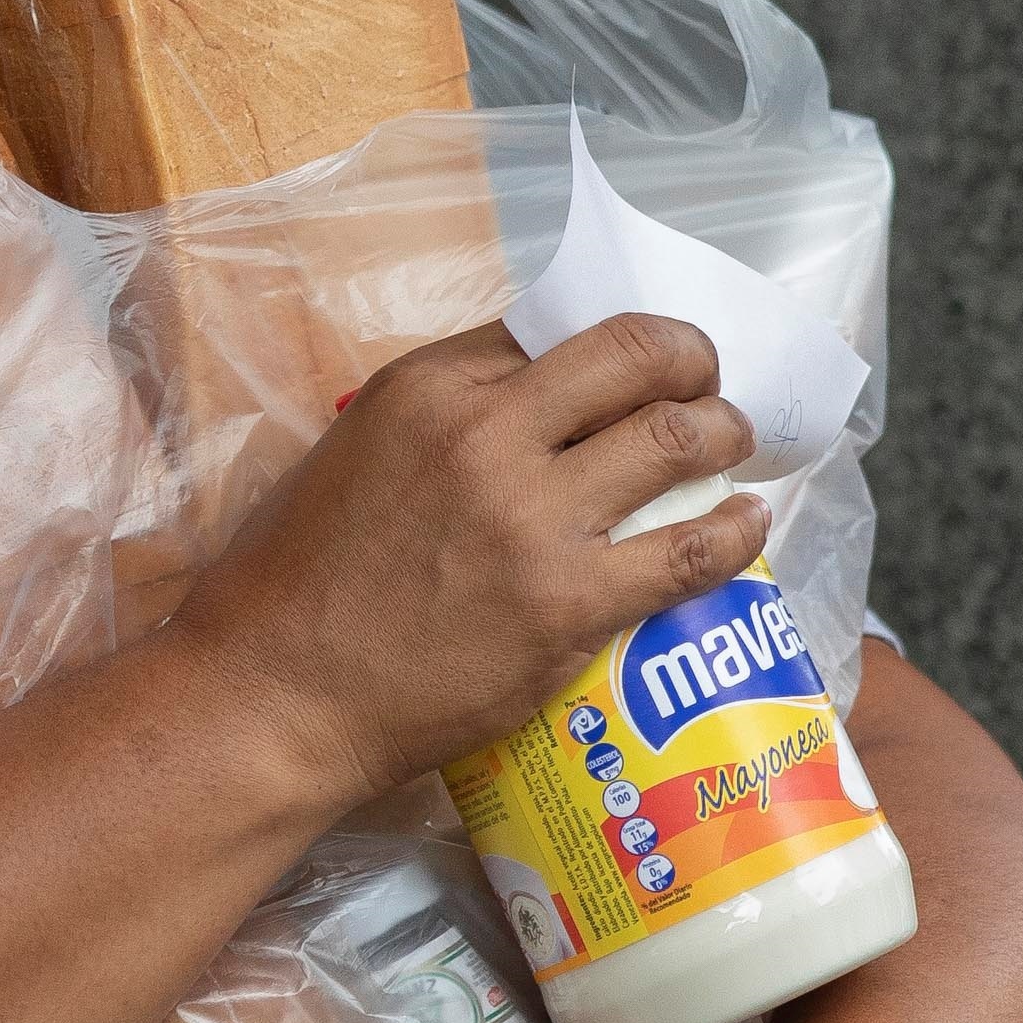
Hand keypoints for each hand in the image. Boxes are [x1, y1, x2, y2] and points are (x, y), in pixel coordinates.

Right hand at [156, 314, 767, 801]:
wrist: (275, 694)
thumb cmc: (292, 585)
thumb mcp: (352, 454)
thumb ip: (439, 423)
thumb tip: (522, 413)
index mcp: (428, 388)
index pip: (557, 329)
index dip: (614, 344)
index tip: (641, 364)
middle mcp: (488, 434)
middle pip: (636, 357)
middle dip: (691, 361)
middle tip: (707, 386)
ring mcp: (533, 518)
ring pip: (678, 438)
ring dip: (723, 433)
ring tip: (733, 444)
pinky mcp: (569, 603)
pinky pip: (691, 549)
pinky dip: (737, 530)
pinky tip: (747, 524)